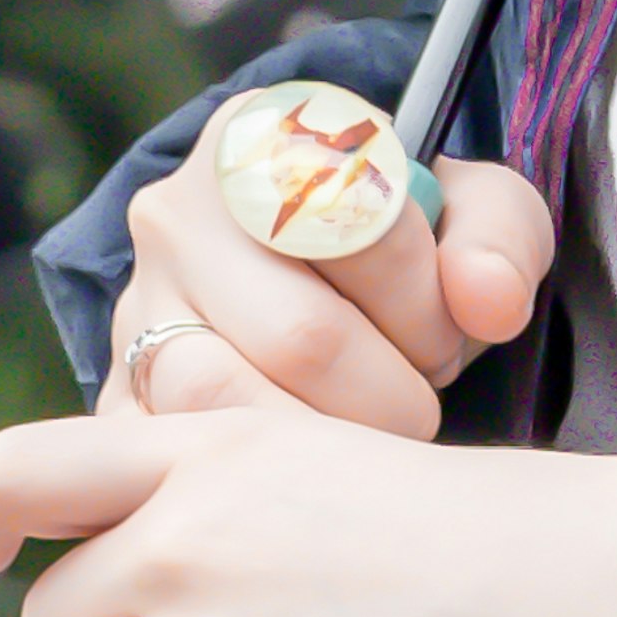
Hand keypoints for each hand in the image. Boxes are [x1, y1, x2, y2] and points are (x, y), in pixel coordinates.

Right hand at [106, 107, 555, 437]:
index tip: (452, 329)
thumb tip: (490, 303)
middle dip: (389, 389)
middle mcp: (178, 215)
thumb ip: (501, 239)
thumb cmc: (407, 245)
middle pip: (299, 336)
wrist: (322, 284)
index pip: (359, 228)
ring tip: (368, 434)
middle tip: (419, 397)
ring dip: (324, 440)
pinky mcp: (115, 402)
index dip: (427, 303)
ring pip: (224, 405)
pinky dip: (253, 480)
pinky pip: (171, 460)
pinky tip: (307, 478)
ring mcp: (134, 309)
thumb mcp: (472, 212)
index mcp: (265, 136)